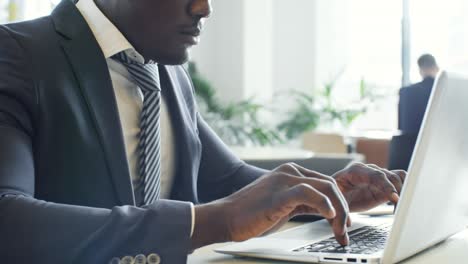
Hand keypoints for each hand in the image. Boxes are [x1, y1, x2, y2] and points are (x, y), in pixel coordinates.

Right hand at [190, 163, 350, 249]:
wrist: (225, 218)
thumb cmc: (251, 214)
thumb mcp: (284, 205)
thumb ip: (303, 202)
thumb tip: (325, 210)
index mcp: (291, 172)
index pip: (326, 183)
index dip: (340, 203)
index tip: (344, 223)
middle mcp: (290, 171)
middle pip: (331, 184)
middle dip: (344, 209)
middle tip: (345, 230)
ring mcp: (284, 180)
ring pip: (326, 187)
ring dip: (339, 211)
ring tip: (339, 230)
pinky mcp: (279, 193)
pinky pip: (308, 192)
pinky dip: (324, 203)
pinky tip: (329, 215)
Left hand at [332, 163, 406, 211]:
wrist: (336, 196)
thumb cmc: (333, 197)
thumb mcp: (335, 202)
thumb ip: (341, 209)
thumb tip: (346, 223)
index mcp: (355, 171)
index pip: (375, 175)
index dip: (386, 186)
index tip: (394, 198)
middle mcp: (369, 170)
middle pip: (389, 176)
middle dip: (398, 191)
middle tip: (401, 207)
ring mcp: (378, 176)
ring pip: (398, 177)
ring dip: (403, 191)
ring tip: (401, 207)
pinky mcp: (385, 184)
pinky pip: (401, 180)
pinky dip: (405, 190)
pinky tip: (400, 204)